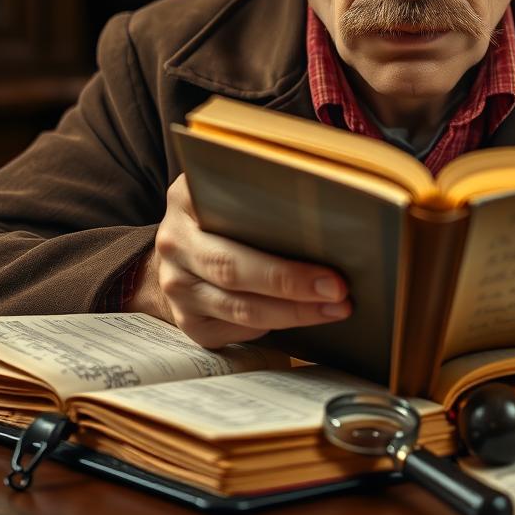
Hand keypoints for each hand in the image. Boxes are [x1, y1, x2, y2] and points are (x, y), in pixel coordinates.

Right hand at [125, 172, 351, 346]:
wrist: (179, 250)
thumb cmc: (222, 212)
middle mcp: (175, 244)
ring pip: (239, 310)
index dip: (277, 242)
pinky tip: (304, 318)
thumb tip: (327, 188)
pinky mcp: (188, 322)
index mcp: (185, 199)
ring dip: (292, 313)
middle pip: (234, 270)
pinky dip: (274, 327)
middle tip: (338, 290)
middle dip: (291, 283)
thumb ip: (261, 183)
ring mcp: (177, 288)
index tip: (325, 257)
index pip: (232, 218)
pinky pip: (236, 331)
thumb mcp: (229, 186)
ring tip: (334, 309)